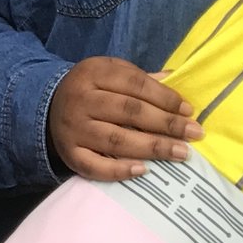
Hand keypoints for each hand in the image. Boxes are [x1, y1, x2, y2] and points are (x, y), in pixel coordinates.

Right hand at [46, 57, 200, 181]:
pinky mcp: (69, 153)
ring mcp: (73, 128)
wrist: (48, 108)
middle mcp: (80, 99)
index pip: (134, 83)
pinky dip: (119, 170)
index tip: (189, 110)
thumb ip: (140, 77)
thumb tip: (175, 78)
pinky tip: (143, 170)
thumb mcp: (109, 73)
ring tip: (182, 153)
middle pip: (129, 111)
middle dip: (166, 123)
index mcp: (93, 73)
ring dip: (153, 148)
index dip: (164, 97)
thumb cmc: (91, 90)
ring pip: (116, 139)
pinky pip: (95, 166)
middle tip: (195, 133)